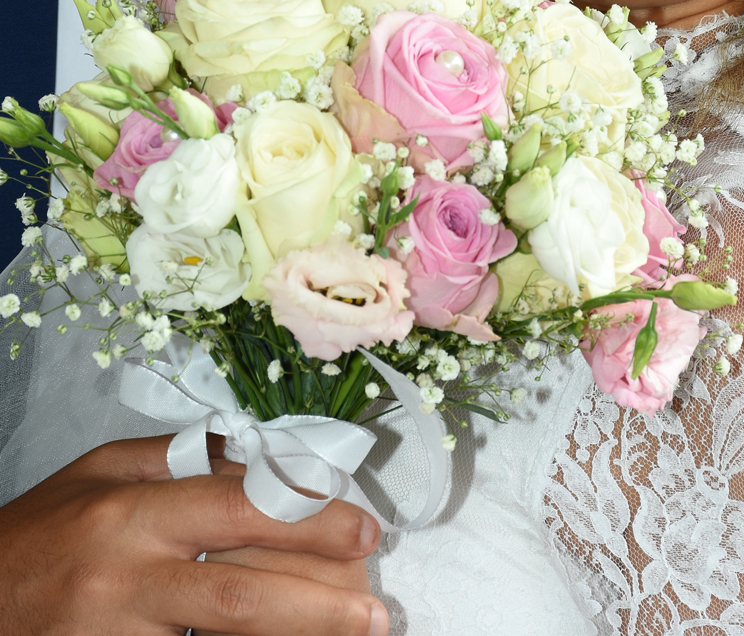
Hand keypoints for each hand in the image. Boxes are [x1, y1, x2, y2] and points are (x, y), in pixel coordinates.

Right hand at [0, 434, 387, 635]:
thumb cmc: (37, 535)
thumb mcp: (98, 472)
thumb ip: (176, 458)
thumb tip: (257, 454)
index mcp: (132, 511)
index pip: (236, 510)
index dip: (306, 518)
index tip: (362, 527)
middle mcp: (129, 575)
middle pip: (238, 591)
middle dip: (317, 600)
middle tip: (377, 607)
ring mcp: (122, 632)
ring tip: (354, 634)